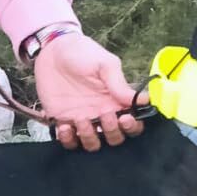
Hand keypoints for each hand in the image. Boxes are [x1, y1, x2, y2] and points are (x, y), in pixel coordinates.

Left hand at [34, 32, 146, 151]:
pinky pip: (69, 142)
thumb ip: (120, 84)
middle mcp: (102, 114)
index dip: (132, 127)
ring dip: (89, 137)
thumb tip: (144, 100)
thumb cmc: (82, 53)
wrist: (52, 51)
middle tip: (105, 114)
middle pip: (114, 138)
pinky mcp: (63, 122)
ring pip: (93, 144)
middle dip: (112, 132)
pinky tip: (64, 126)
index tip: (125, 118)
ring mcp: (83, 120)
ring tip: (81, 119)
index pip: (132, 124)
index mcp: (116, 101)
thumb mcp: (105, 64)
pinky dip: (68, 140)